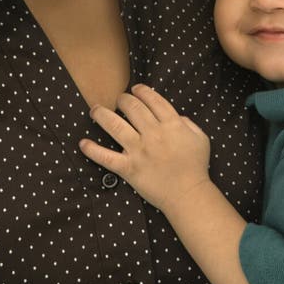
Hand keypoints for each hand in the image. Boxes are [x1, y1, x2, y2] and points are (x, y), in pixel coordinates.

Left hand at [79, 84, 210, 214]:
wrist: (187, 194)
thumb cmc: (196, 166)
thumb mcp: (200, 137)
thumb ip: (188, 122)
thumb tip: (175, 116)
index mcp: (172, 124)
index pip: (153, 100)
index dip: (142, 91)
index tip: (135, 89)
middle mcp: (153, 133)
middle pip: (132, 108)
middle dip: (123, 99)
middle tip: (119, 99)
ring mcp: (138, 151)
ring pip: (115, 126)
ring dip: (102, 115)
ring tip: (95, 110)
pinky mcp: (128, 168)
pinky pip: (106, 157)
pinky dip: (92, 150)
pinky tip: (83, 143)